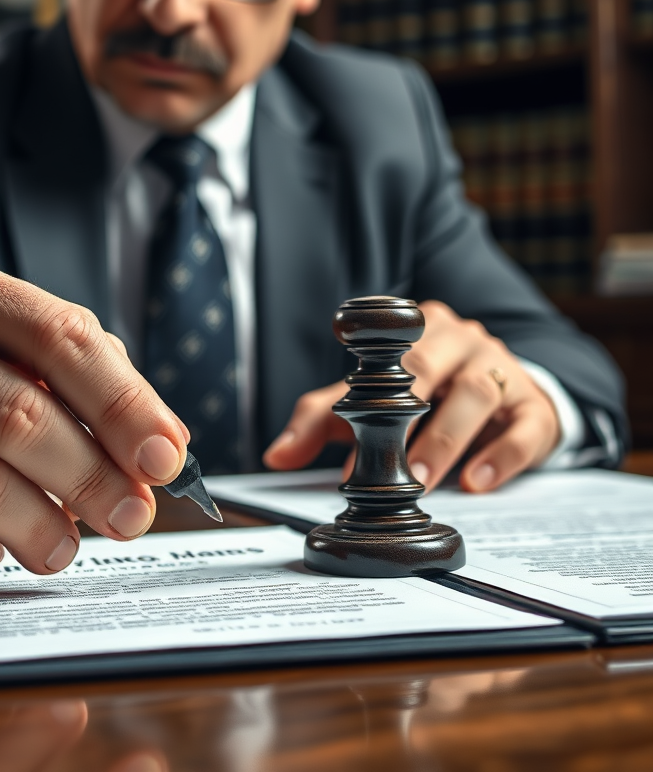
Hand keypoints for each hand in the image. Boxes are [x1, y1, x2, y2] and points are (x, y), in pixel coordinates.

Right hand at [0, 257, 189, 580]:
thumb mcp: (9, 357)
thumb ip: (85, 388)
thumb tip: (163, 445)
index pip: (62, 337)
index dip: (124, 403)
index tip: (166, 459)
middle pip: (22, 413)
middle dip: (92, 477)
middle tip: (131, 517)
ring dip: (38, 526)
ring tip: (63, 549)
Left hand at [262, 300, 560, 492]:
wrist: (508, 398)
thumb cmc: (429, 397)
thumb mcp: (375, 402)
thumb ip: (325, 420)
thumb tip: (276, 454)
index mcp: (421, 329)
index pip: (388, 355)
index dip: (366, 394)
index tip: (347, 430)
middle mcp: (463, 339)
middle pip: (433, 367)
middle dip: (408, 417)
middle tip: (389, 468)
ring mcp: (503, 369)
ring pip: (477, 393)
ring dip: (447, 439)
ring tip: (422, 480)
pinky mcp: (536, 408)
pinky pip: (525, 427)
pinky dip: (500, 456)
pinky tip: (476, 482)